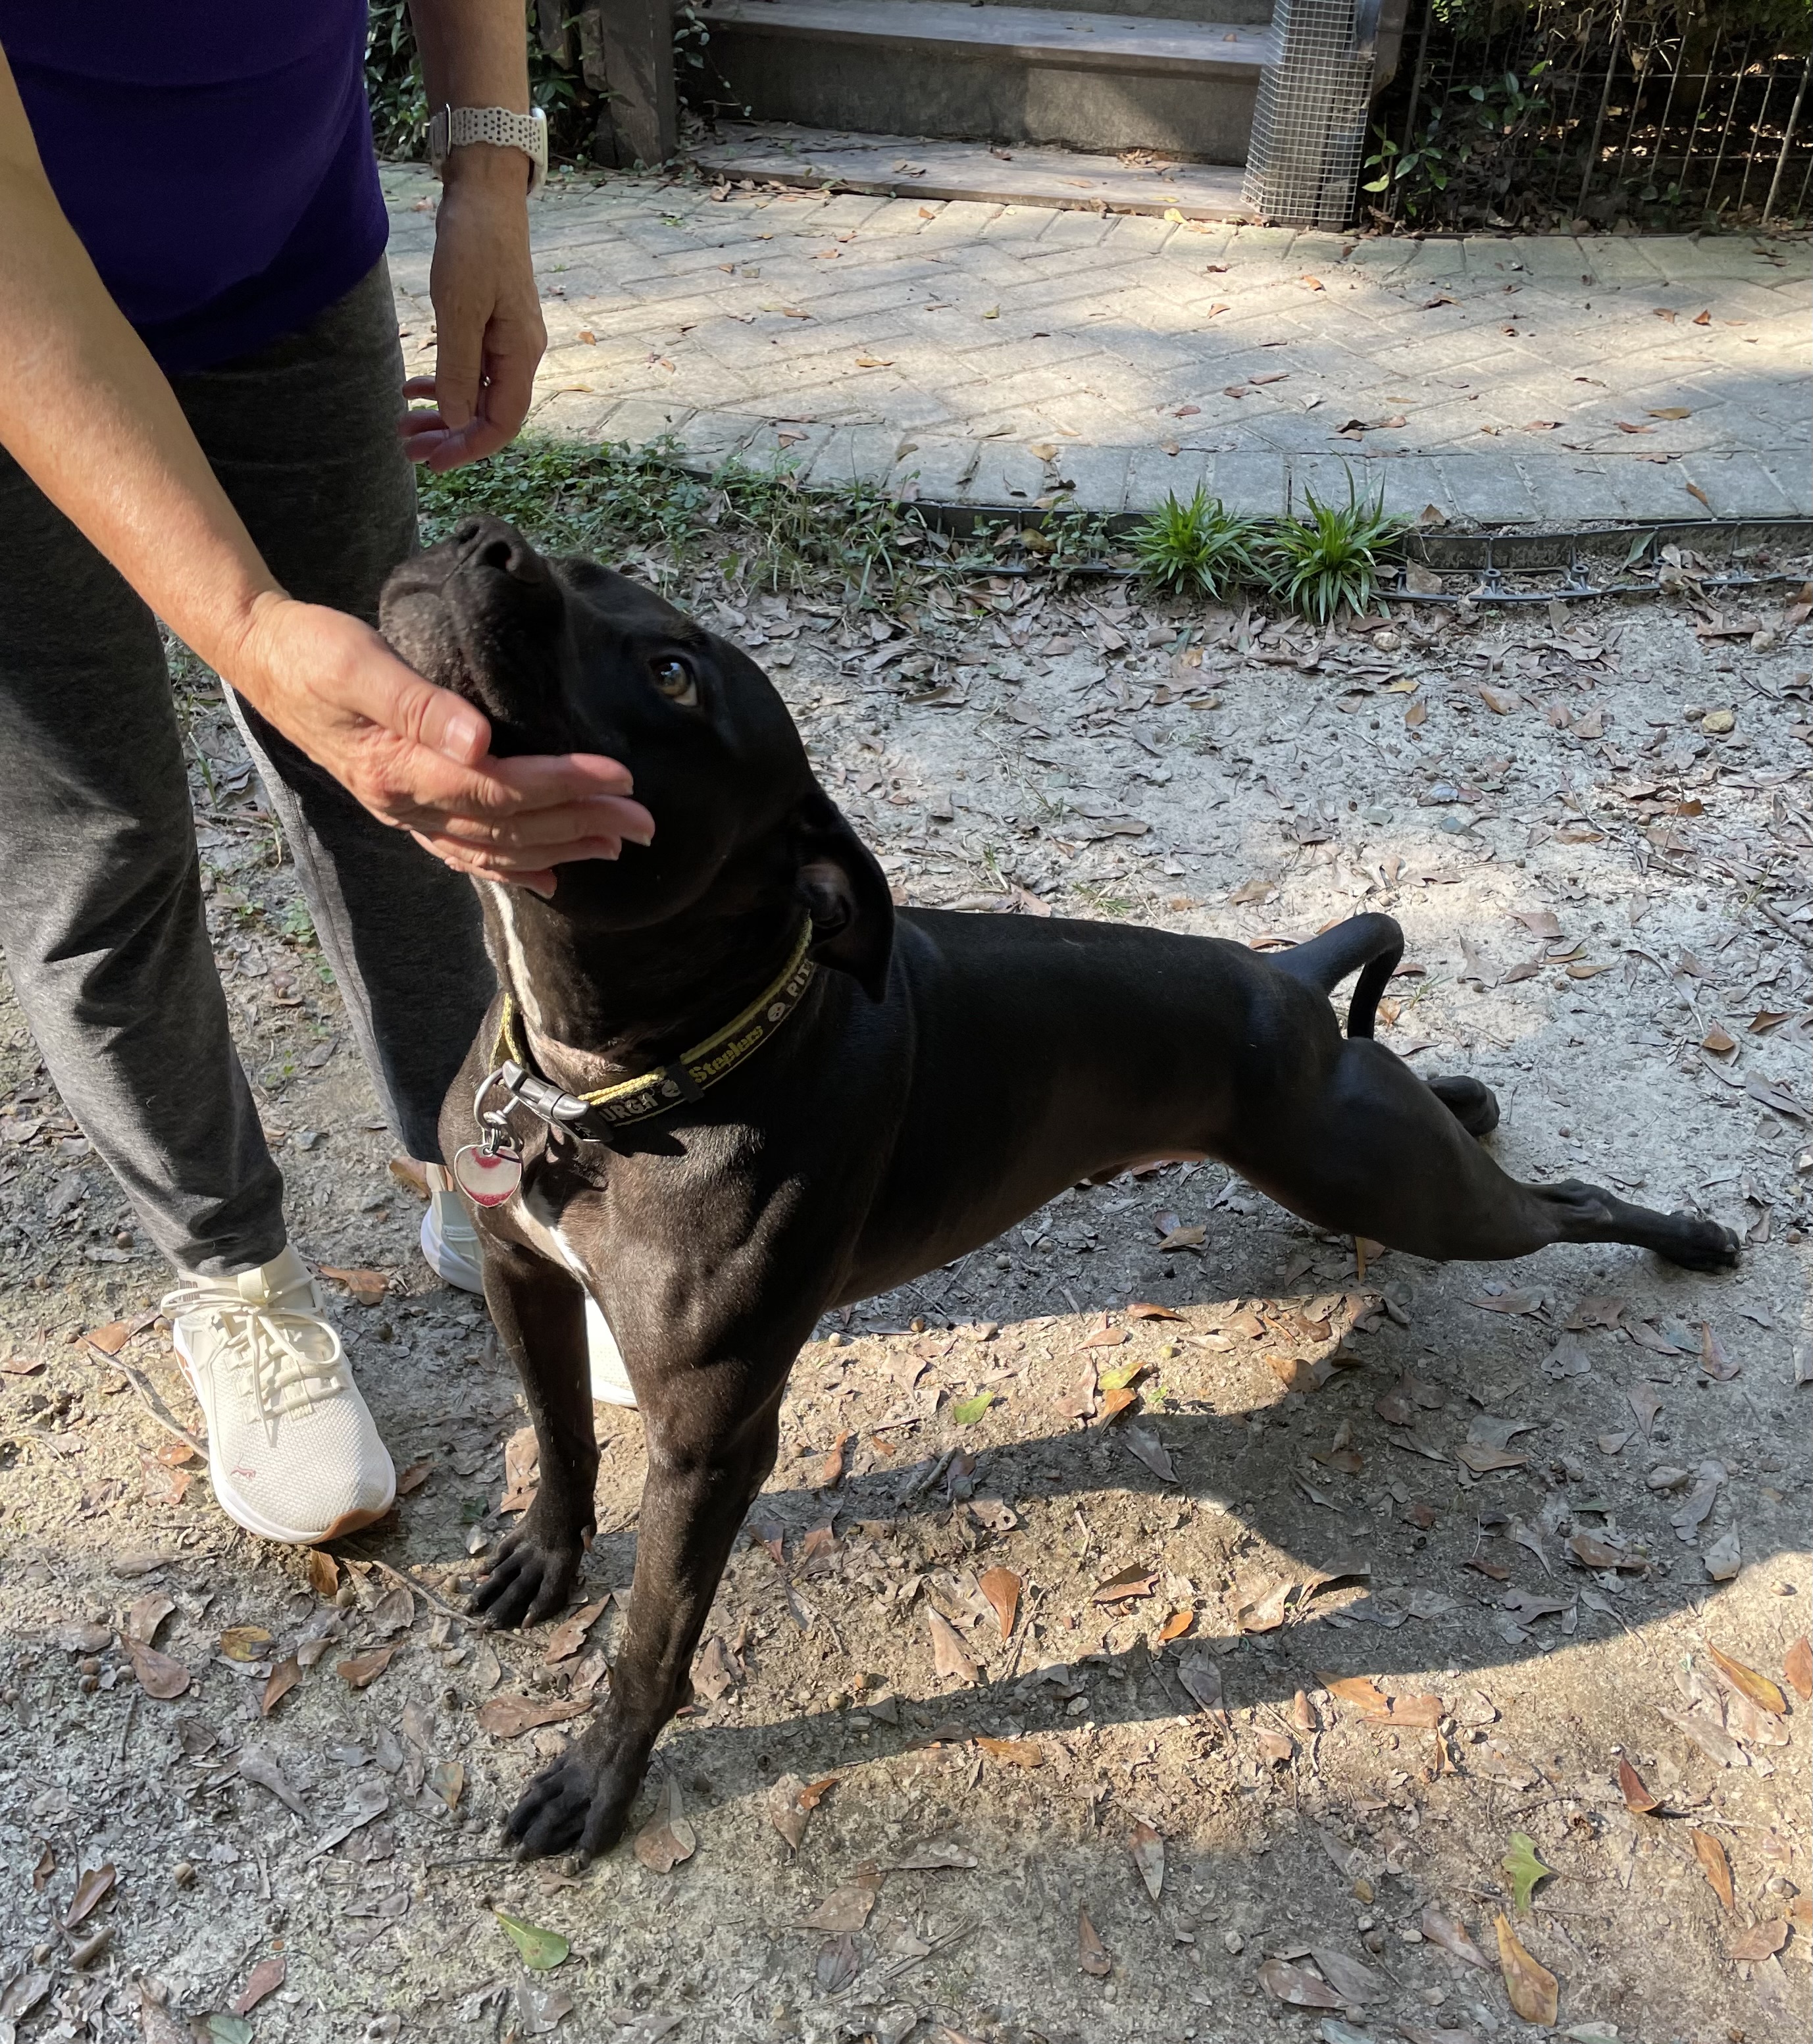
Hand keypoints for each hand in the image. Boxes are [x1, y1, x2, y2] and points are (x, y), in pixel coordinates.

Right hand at [229, 592, 652, 894]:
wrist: (267, 658)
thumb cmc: (313, 650)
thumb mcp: (358, 663)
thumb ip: (418, 704)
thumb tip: (480, 741)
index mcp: (396, 769)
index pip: (499, 787)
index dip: (562, 785)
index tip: (618, 776)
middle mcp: (404, 803)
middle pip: (509, 825)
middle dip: (582, 823)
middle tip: (645, 821)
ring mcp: (405, 812)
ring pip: (495, 847)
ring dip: (560, 848)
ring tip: (615, 843)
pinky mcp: (407, 807)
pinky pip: (467, 852)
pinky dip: (514, 868)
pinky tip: (551, 876)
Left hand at [401, 149, 547, 471]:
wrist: (485, 193)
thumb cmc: (474, 243)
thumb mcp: (459, 306)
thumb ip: (459, 368)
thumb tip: (455, 420)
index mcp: (520, 355)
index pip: (502, 423)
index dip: (469, 448)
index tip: (433, 463)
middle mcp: (519, 355)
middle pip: (487, 415)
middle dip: (448, 437)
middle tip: (406, 450)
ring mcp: (506, 341)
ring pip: (475, 395)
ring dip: (441, 415)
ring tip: (403, 424)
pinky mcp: (491, 325)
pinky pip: (470, 370)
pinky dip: (443, 384)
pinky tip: (413, 388)